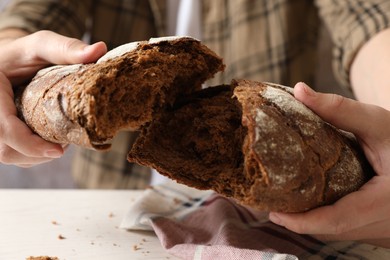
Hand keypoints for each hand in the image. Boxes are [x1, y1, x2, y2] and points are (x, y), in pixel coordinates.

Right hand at [0, 30, 106, 166]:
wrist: (9, 63)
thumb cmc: (25, 54)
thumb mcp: (42, 45)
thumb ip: (66, 48)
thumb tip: (100, 49)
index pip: (3, 128)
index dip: (29, 144)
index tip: (58, 150)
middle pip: (6, 148)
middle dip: (38, 152)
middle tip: (65, 143)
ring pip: (10, 155)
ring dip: (38, 155)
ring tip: (59, 140)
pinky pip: (13, 154)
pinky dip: (34, 154)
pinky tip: (49, 141)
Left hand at [269, 82, 389, 247]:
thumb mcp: (378, 123)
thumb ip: (340, 109)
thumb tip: (299, 90)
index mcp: (386, 202)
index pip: (339, 220)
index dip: (304, 222)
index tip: (276, 215)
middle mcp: (385, 223)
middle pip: (334, 230)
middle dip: (301, 223)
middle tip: (272, 207)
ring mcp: (384, 228)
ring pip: (341, 232)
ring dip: (312, 223)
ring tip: (285, 206)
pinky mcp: (381, 226)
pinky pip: (349, 229)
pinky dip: (327, 220)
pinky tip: (311, 206)